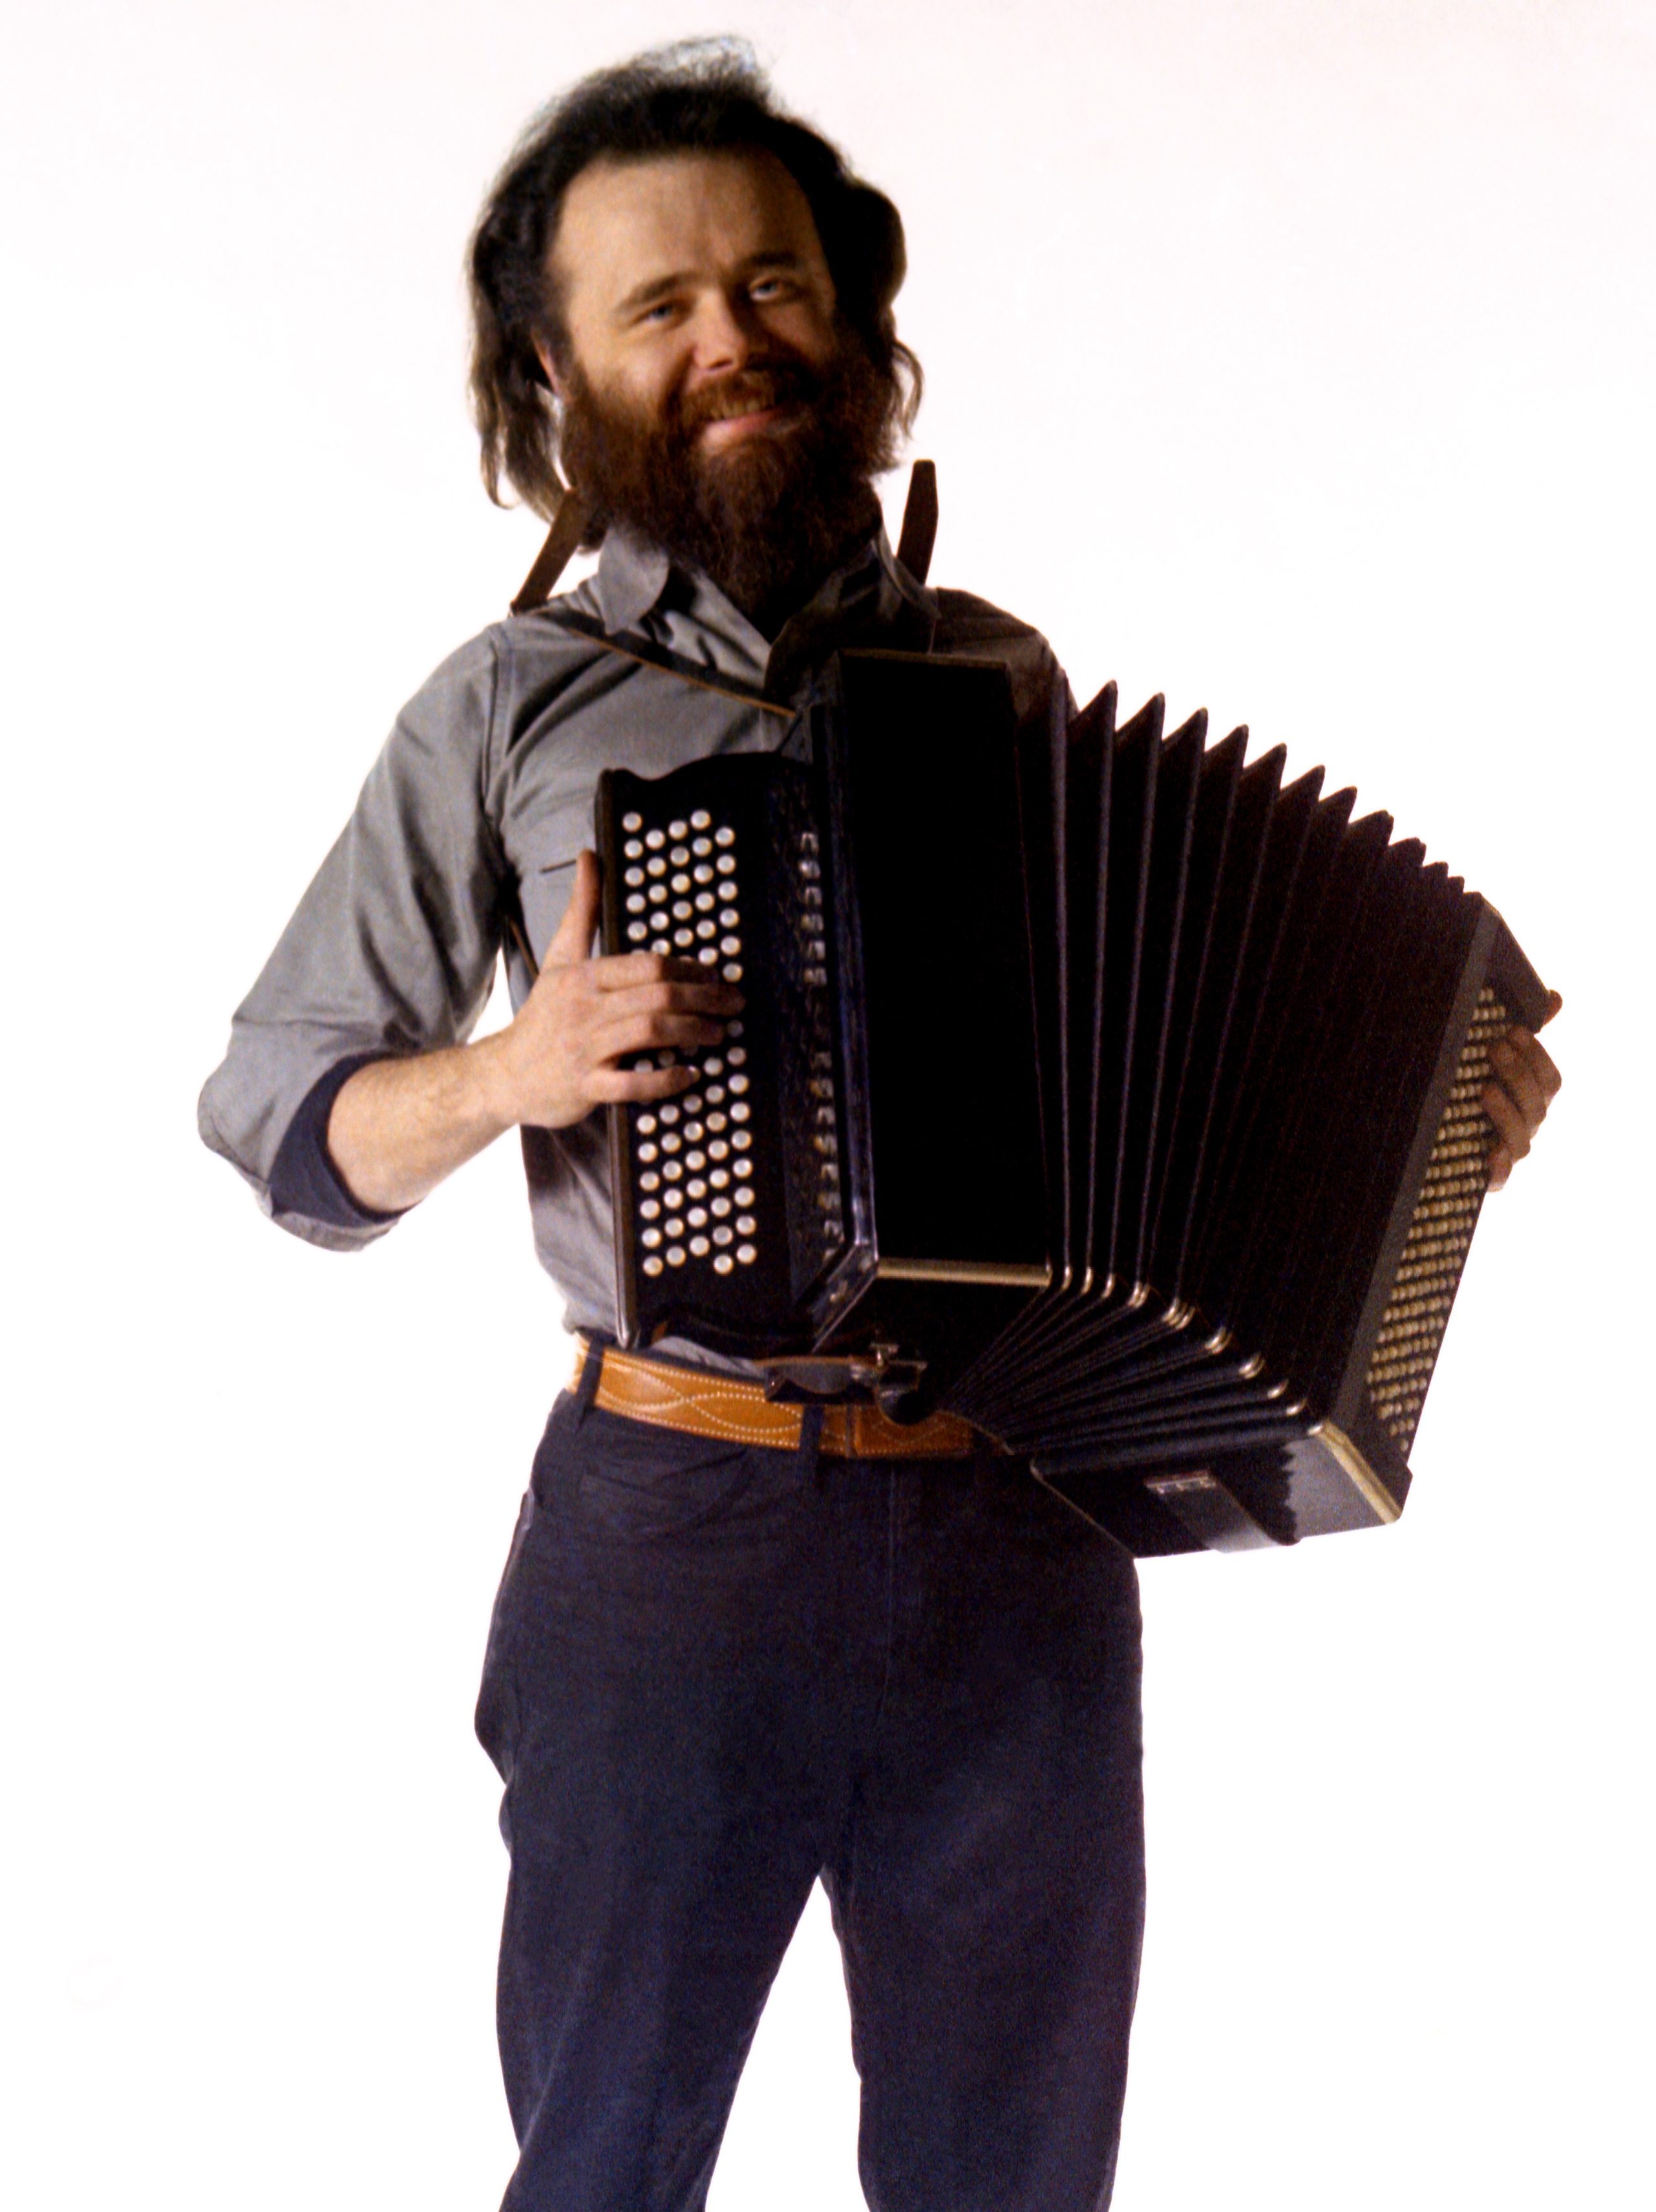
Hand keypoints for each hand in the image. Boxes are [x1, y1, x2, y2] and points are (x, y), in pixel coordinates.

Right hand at [481, 850, 743, 1129]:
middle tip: (733, 1004)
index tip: (716, 977)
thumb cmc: (544, 1014)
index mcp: (584, 976)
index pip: (647, 965)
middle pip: (657, 996)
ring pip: (649, 1033)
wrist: (506, 1072)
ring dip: (693, 1031)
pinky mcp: (585, 1087)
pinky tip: (689, 1075)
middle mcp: (584, 1009)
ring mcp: (585, 1049)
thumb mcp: (560, 957)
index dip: (689, 970)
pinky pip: (632, 1084)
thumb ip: (582, 910)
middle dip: (704, 999)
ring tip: (718, 1033)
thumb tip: (589, 856)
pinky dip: (665, 1079)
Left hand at [1482, 988, 1561, 1191]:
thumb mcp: (1488, 1061)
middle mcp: (1525, 1128)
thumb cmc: (1466, 1092)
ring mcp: (1507, 1153)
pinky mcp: (1486, 1178)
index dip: (1536, 1056)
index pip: (1549, 1081)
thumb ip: (1521, 1034)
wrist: (1426, 1142)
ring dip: (1507, 1111)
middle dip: (1518, 1074)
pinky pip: (1500, 1178)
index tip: (1512, 1030)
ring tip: (1484, 1088)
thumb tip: (1556, 996)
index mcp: (1530, 1100)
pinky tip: (1490, 1153)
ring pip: (1522, 1139)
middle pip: (1537, 1106)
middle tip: (1493, 1048)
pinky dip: (1499, 1168)